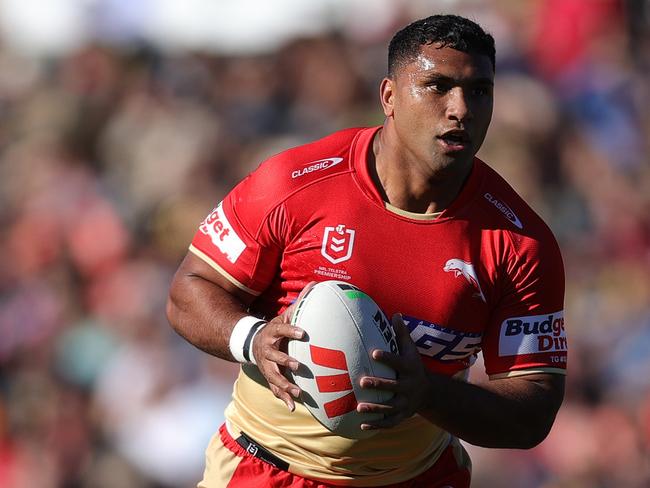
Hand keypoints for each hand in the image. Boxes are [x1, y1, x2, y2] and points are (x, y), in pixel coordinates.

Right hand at [251, 282, 314, 410]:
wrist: (252, 343)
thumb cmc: (276, 328)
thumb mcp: (285, 315)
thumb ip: (300, 302)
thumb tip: (316, 283)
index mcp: (272, 332)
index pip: (281, 329)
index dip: (290, 330)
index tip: (303, 333)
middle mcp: (267, 350)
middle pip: (274, 357)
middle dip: (285, 361)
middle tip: (298, 364)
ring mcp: (266, 365)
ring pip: (273, 376)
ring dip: (284, 384)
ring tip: (298, 391)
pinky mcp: (268, 376)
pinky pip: (275, 389)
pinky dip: (283, 398)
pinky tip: (293, 407)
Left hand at [356, 313, 429, 429]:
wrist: (429, 393)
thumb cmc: (413, 366)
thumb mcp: (411, 350)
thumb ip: (402, 333)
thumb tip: (395, 314)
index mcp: (410, 369)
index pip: (398, 362)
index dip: (387, 358)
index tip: (373, 353)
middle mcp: (409, 387)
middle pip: (394, 387)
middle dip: (379, 385)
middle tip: (362, 381)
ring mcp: (406, 403)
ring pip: (390, 408)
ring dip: (375, 408)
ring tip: (359, 408)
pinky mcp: (402, 416)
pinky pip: (390, 423)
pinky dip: (377, 425)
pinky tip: (362, 425)